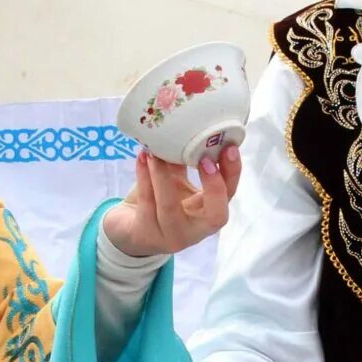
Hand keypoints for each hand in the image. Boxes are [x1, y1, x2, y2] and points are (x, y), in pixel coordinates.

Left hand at [100, 147, 242, 258]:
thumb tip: (191, 126)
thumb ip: (184, 161)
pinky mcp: (147, 234)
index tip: (228, 149)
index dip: (231, 174)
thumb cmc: (158, 202)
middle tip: (205, 158)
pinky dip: (144, 177)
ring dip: (163, 175)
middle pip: (217, 216)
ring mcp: (171, 236)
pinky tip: (142, 157)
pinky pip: (146, 203)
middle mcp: (195, 230)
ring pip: (170, 206)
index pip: (229, 196)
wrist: (129, 229)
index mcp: (207, 213)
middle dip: (214, 186)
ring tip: (156, 151)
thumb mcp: (175, 182)